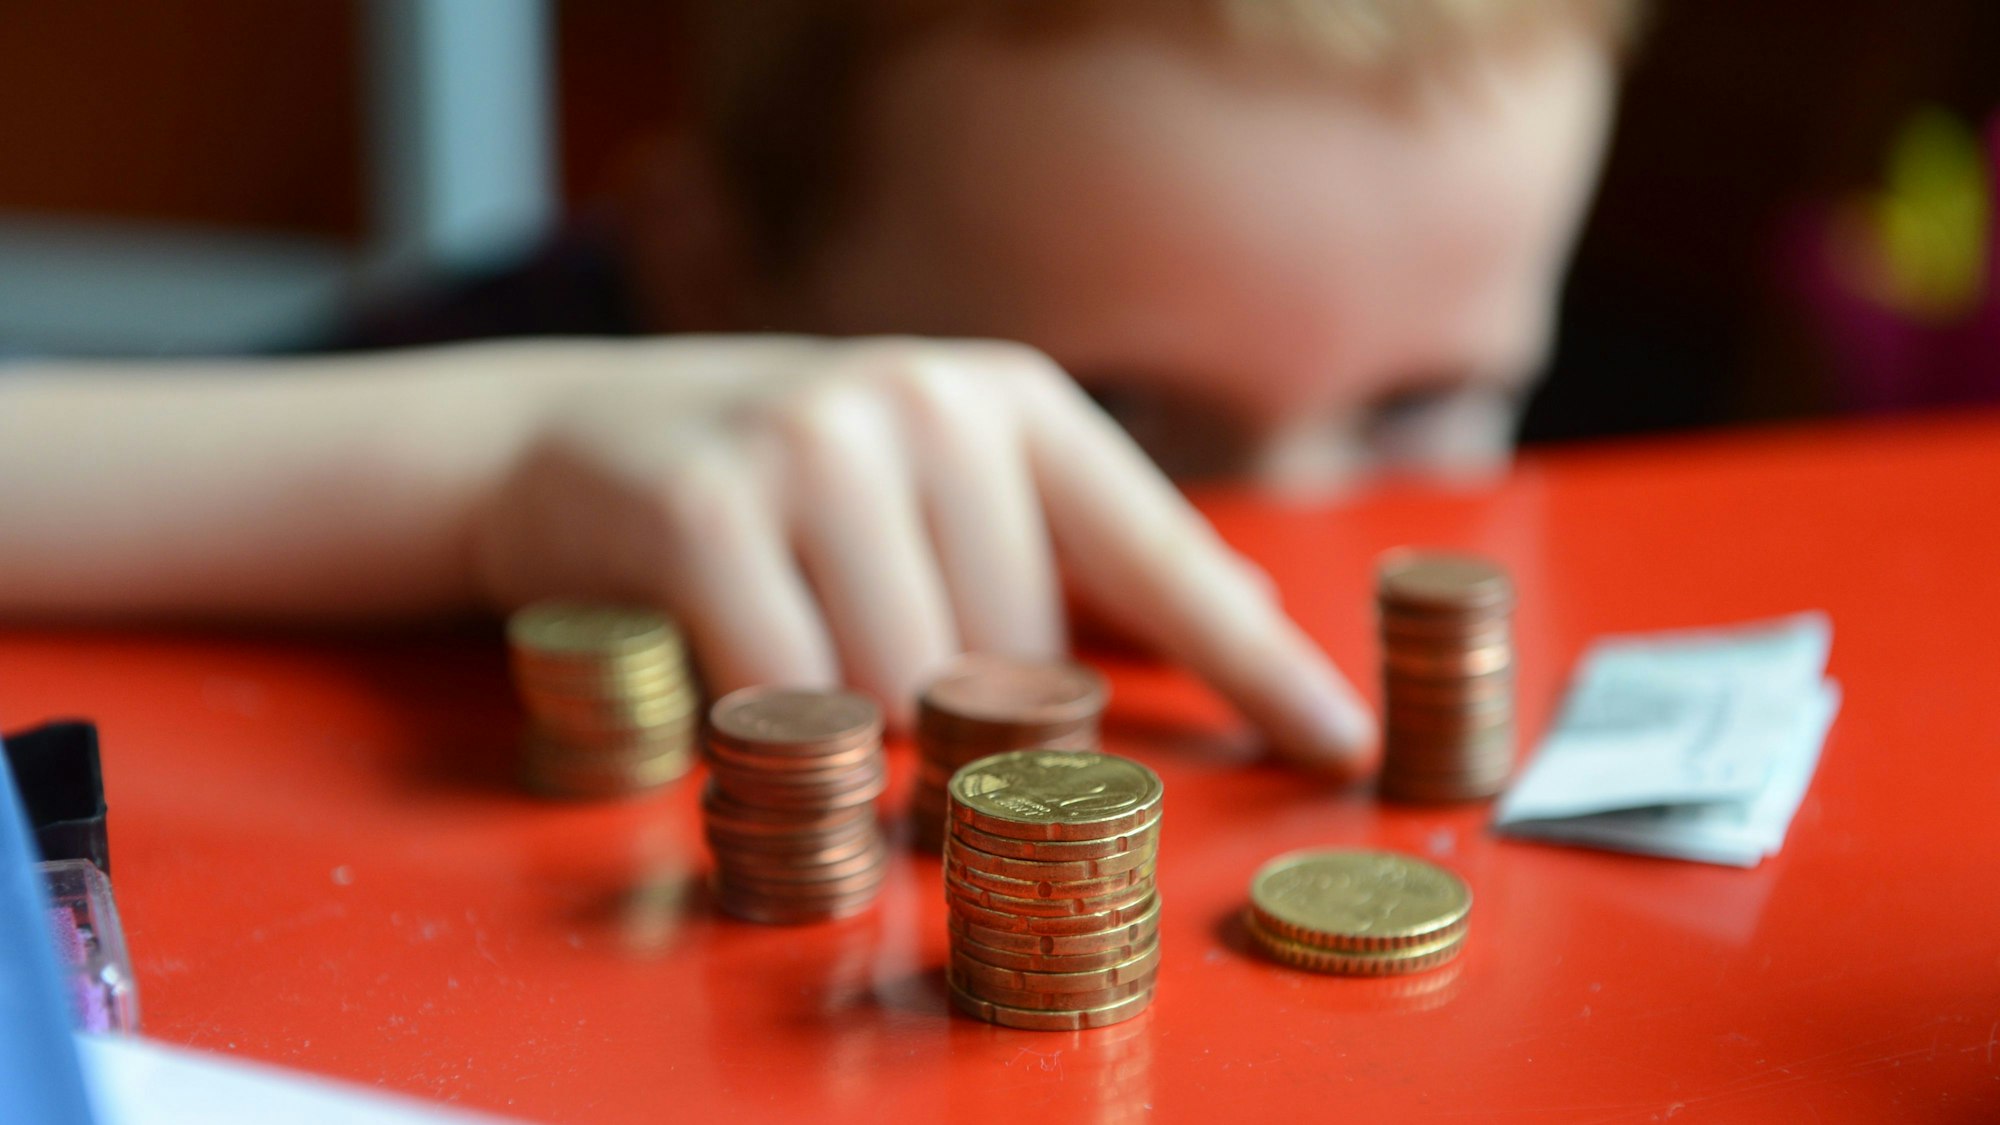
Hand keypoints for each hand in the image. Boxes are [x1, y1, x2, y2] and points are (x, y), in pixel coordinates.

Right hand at [472, 336, 1376, 776]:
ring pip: (906, 691)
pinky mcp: (704, 505)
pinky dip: (780, 733)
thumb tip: (1241, 614)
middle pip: (1020, 662)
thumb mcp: (943, 491)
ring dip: (874, 745)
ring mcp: (811, 443)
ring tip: (818, 700)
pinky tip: (747, 701)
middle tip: (904, 725)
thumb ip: (1078, 555)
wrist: (571, 439)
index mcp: (1007, 401)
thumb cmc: (786, 489)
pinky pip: (789, 692)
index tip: (1342, 745)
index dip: (1253, 663)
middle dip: (976, 737)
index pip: (1159, 554)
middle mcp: (924, 403)